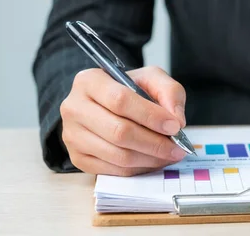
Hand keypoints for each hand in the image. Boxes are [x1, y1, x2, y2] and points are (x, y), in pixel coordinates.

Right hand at [60, 66, 187, 175]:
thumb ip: (169, 92)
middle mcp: (74, 107)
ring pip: (117, 154)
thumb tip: (176, 121)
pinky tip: (153, 161)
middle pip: (118, 131)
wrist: (106, 104)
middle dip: (154, 142)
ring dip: (149, 158)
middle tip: (177, 147)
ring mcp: (72, 135)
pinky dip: (138, 168)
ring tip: (170, 154)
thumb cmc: (129, 89)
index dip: (151, 116)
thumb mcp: (151, 78)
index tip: (174, 126)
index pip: (120, 100)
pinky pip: (112, 170)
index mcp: (89, 81)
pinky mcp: (77, 158)